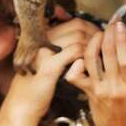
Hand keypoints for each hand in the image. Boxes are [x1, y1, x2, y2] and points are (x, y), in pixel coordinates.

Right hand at [3, 6, 100, 120]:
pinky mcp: (49, 66)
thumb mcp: (47, 59)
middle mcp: (42, 39)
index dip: (90, 27)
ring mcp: (44, 51)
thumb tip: (84, 38)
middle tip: (103, 45)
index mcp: (42, 35)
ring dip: (93, 46)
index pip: (73, 21)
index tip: (98, 35)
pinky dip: (86, 56)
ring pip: (78, 37)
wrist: (22, 103)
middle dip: (95, 34)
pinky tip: (88, 64)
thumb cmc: (37, 82)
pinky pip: (74, 52)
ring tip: (98, 55)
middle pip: (77, 26)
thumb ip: (61, 46)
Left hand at [64, 21, 125, 125]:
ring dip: (94, 42)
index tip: (122, 25)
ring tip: (101, 31)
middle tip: (113, 21)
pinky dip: (76, 62)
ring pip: (90, 59)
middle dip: (108, 33)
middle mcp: (114, 87)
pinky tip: (83, 53)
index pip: (125, 59)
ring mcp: (98, 89)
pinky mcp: (87, 92)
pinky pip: (75, 75)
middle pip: (107, 54)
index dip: (121, 40)